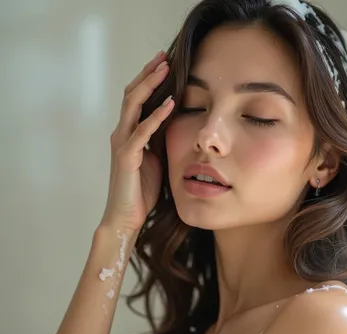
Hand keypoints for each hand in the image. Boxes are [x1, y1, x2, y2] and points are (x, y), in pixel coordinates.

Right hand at [100, 51, 173, 231]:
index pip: (137, 100)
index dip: (148, 80)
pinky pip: (141, 132)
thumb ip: (160, 141)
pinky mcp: (127, 157)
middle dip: (148, 74)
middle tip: (163, 56)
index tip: (164, 64)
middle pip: (132, 95)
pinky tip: (170, 104)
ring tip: (165, 69)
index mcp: (130, 134)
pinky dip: (156, 116)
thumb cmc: (141, 190)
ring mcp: (123, 144)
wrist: (126, 216)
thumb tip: (175, 126)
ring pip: (133, 106)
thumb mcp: (156, 160)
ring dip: (149, 85)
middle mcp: (122, 134)